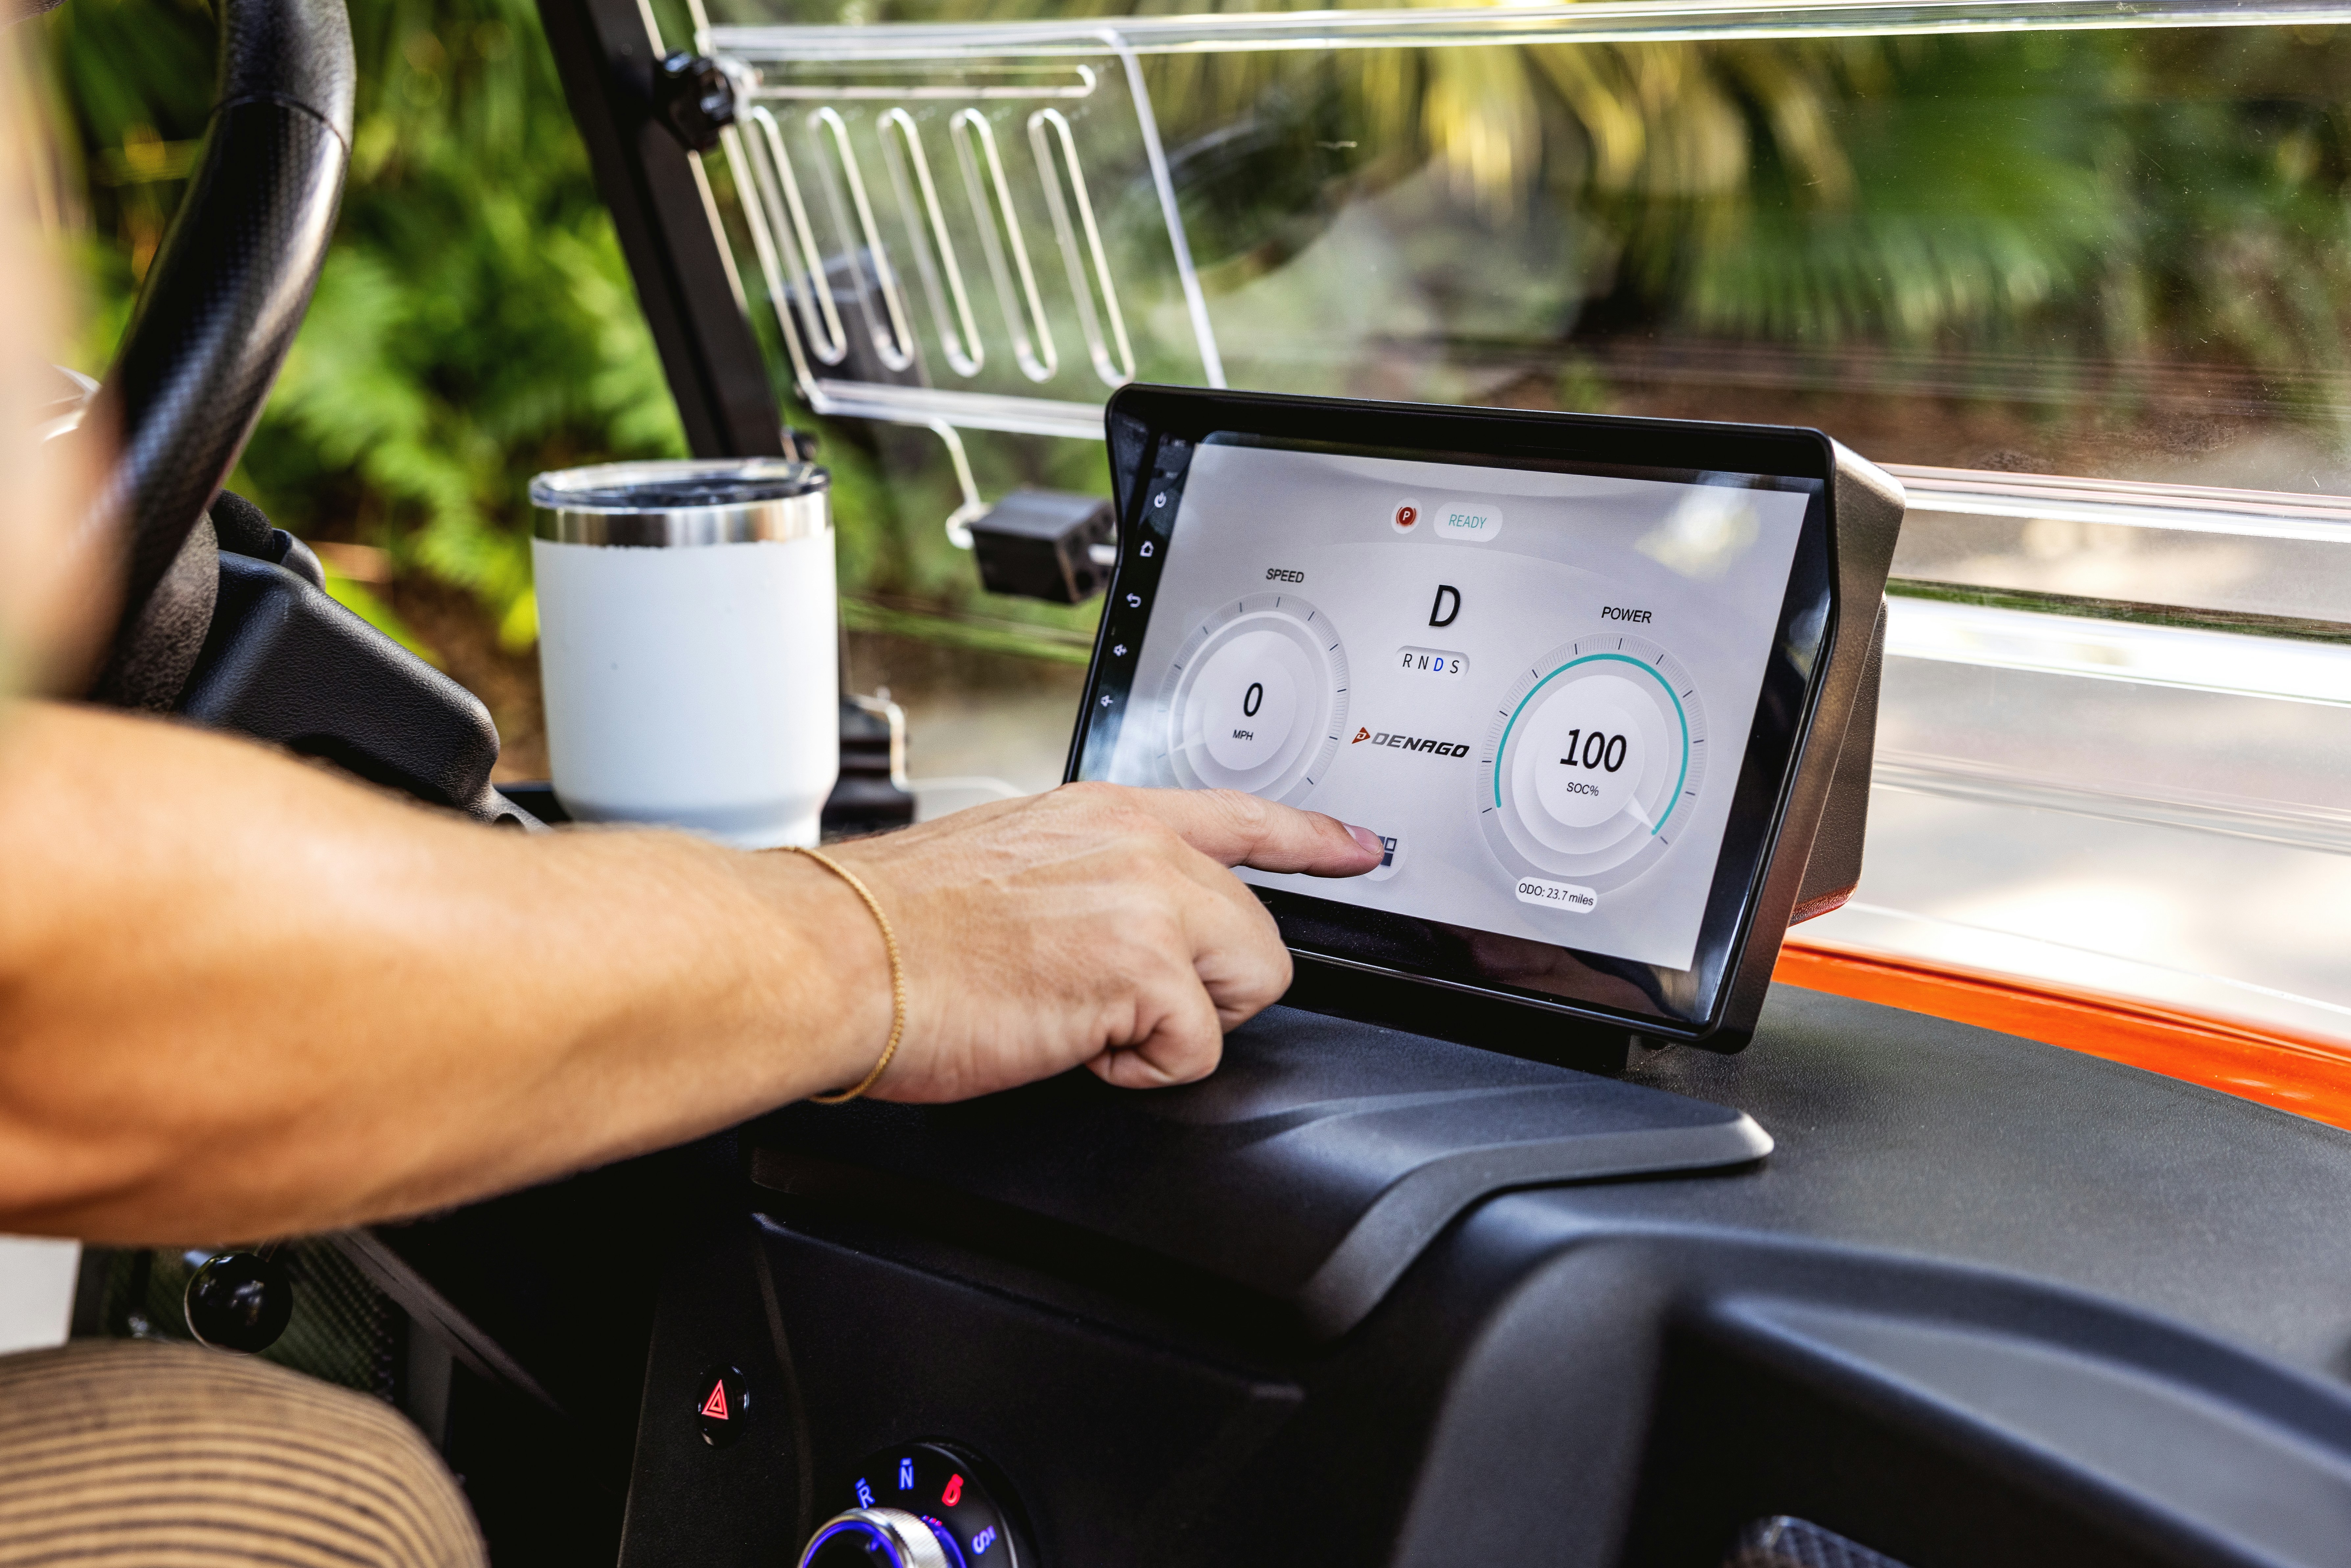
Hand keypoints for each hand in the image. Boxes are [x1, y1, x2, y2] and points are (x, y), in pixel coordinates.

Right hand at [821, 783, 1382, 1098]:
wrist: (838, 956)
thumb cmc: (894, 928)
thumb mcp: (1012, 867)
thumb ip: (1088, 878)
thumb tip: (1112, 928)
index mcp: (1105, 813)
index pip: (1239, 814)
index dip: (1312, 838)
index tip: (1357, 849)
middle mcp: (1139, 844)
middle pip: (1258, 929)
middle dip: (1205, 986)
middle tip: (1114, 1004)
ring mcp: (1148, 901)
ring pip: (1246, 984)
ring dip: (1178, 1024)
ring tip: (1086, 1019)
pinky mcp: (1145, 970)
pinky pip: (1197, 1049)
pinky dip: (1140, 1068)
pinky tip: (1070, 1042)